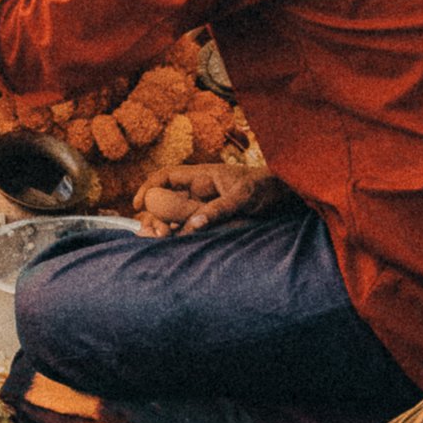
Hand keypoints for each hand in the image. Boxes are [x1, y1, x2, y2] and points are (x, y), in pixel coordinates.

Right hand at [135, 165, 282, 236]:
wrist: (284, 198)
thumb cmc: (265, 189)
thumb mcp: (243, 197)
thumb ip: (219, 209)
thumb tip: (192, 226)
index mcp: (202, 176)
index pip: (166, 176)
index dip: (148, 188)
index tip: (137, 205)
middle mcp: (199, 191)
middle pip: (165, 200)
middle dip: (155, 215)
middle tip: (156, 233)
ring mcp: (204, 207)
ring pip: (175, 217)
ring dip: (166, 227)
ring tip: (163, 240)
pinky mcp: (211, 222)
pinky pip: (189, 228)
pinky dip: (180, 236)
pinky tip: (175, 245)